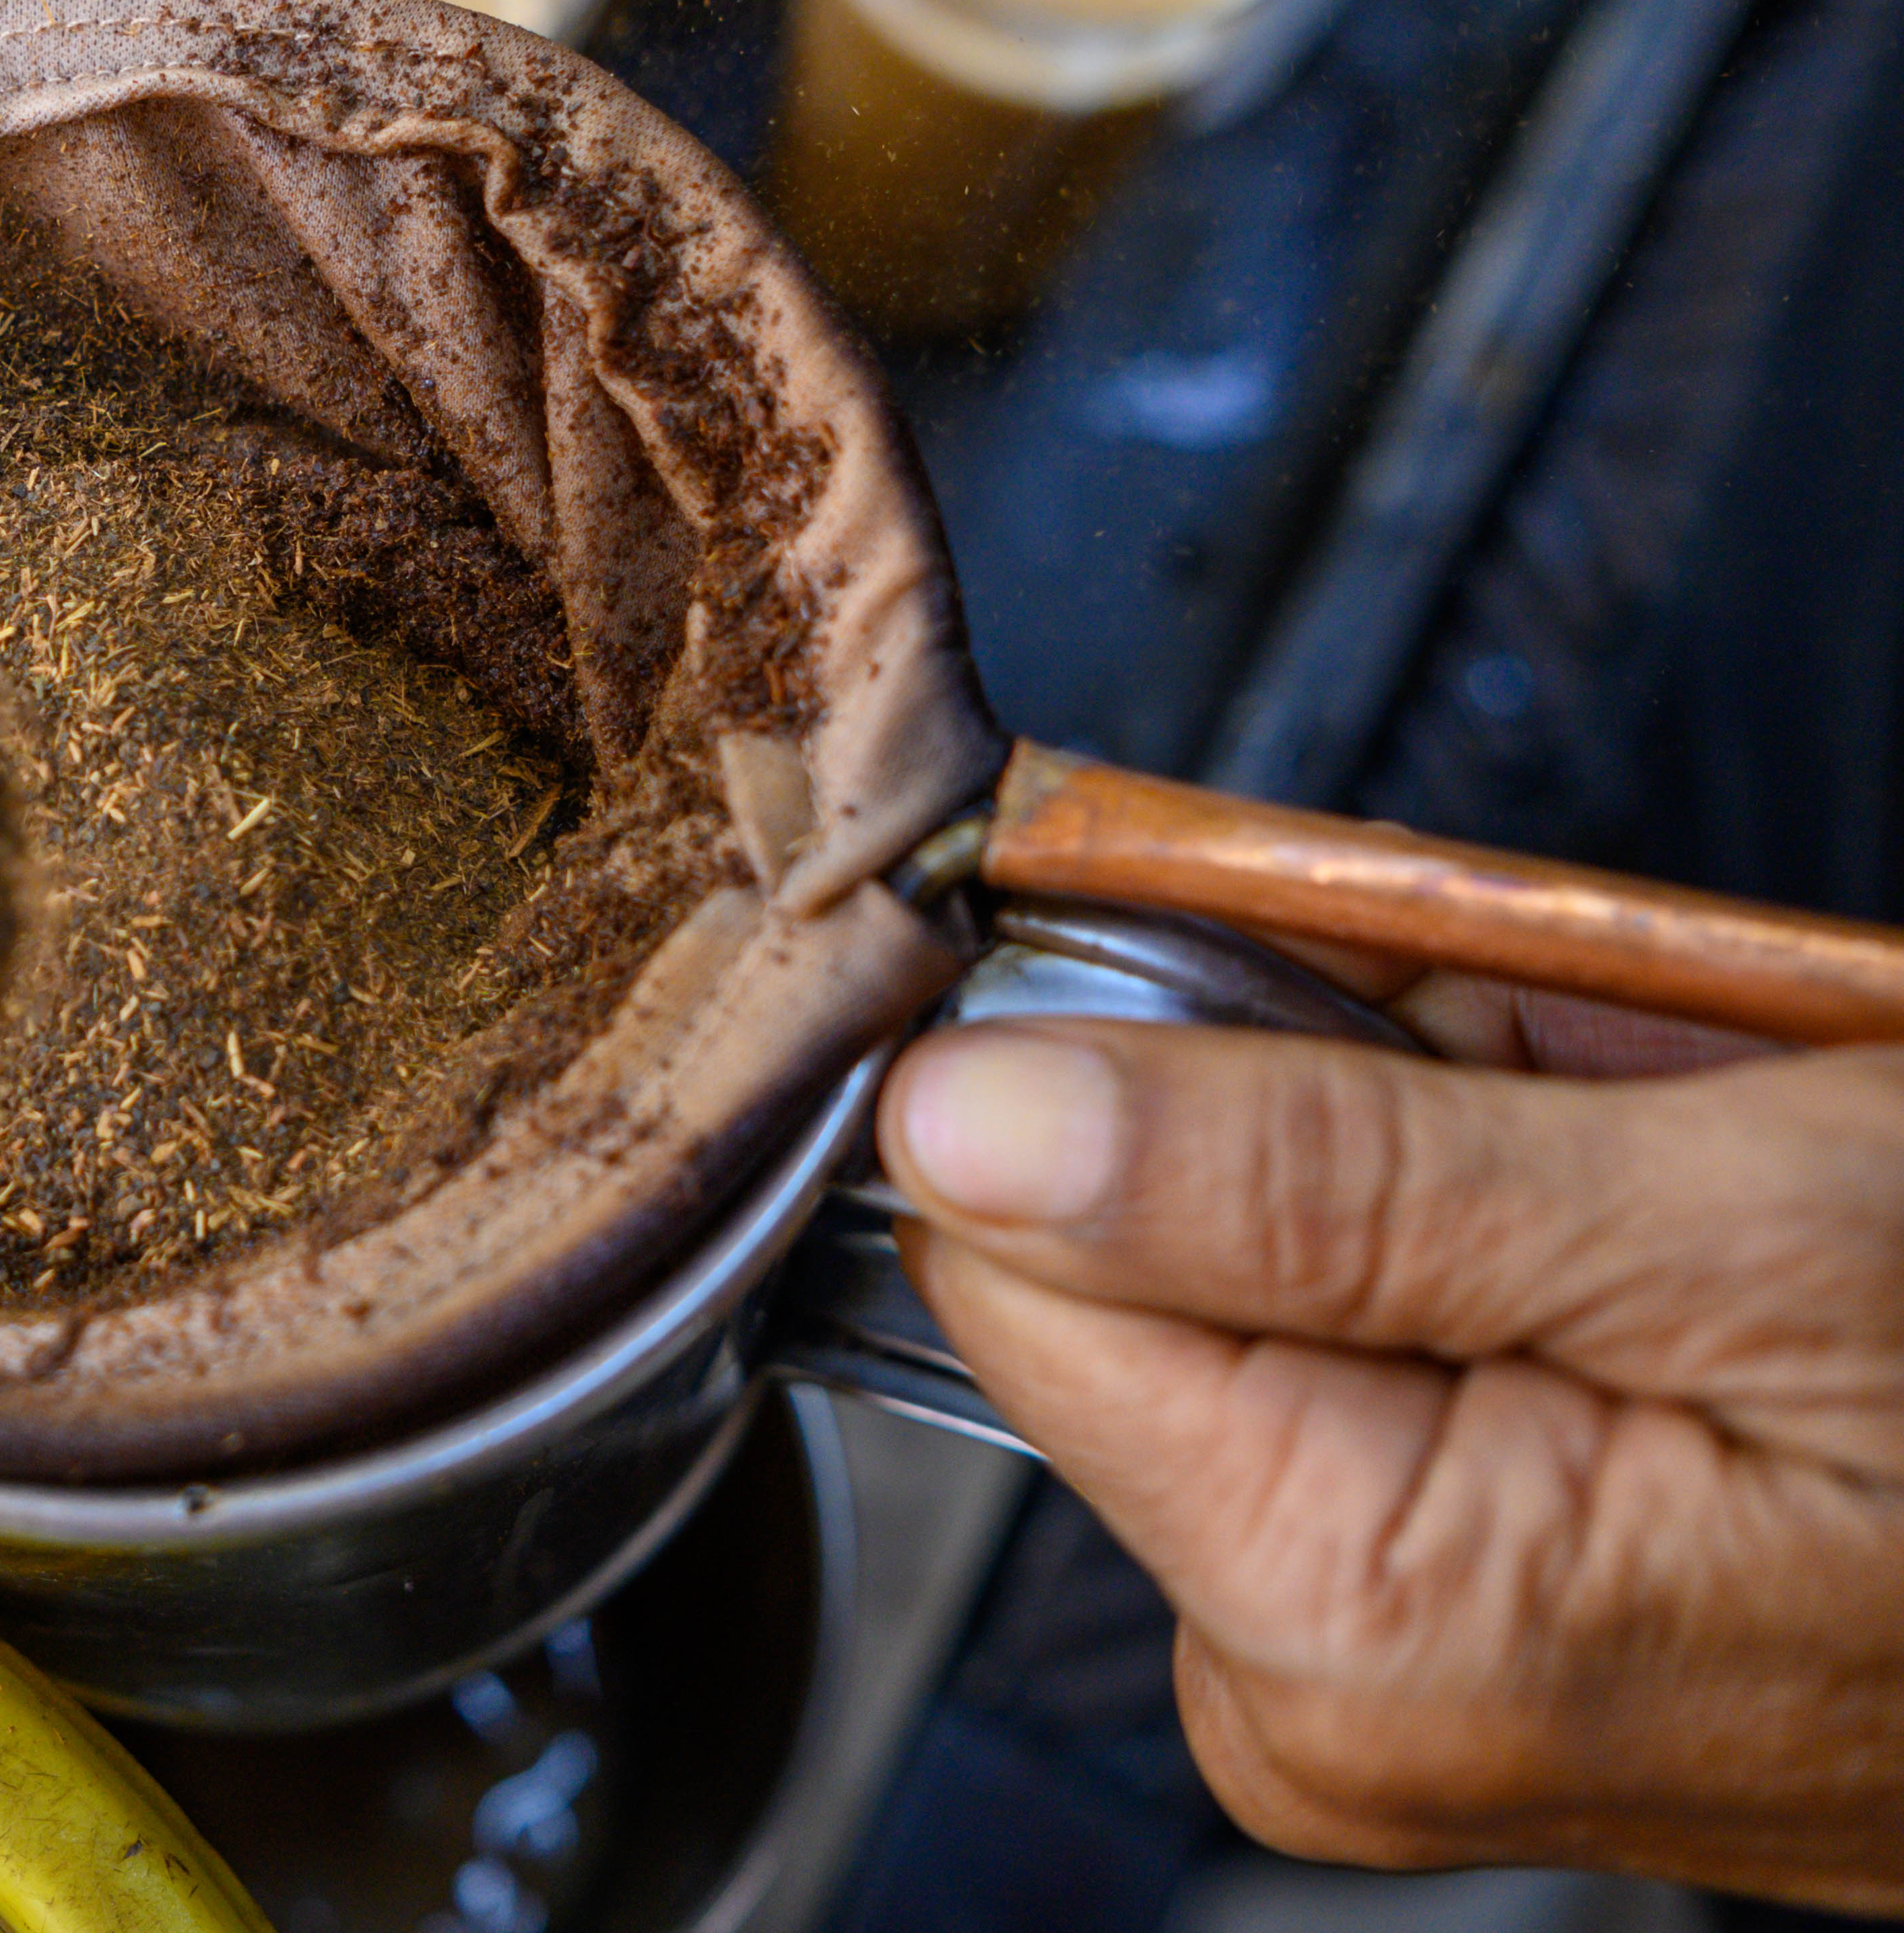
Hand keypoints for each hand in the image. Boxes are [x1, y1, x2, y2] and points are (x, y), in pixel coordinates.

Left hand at [879, 981, 1903, 1910]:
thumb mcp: (1732, 1226)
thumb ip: (1301, 1176)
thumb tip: (963, 1120)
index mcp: (1344, 1612)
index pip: (1009, 1253)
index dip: (1161, 1069)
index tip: (1378, 1008)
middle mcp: (1321, 1687)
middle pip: (1135, 1251)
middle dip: (1342, 1105)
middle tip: (1612, 1101)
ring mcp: (1392, 1669)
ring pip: (1268, 1259)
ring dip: (1451, 1148)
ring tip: (1688, 1170)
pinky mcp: (1463, 1613)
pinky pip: (1384, 1329)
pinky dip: (1513, 1226)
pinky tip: (1682, 1243)